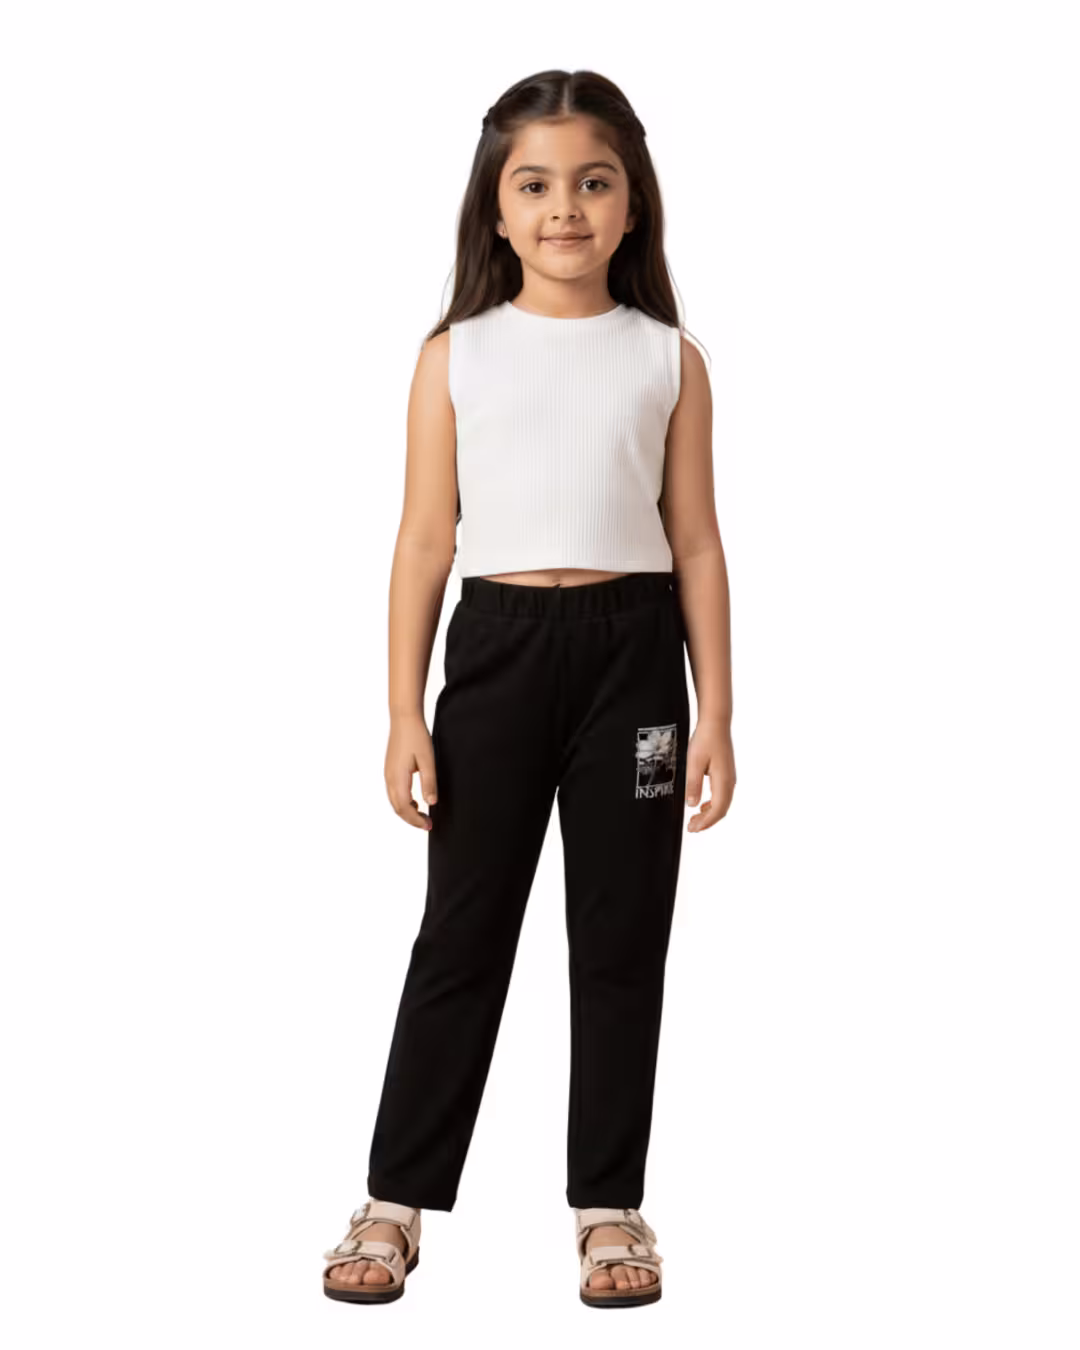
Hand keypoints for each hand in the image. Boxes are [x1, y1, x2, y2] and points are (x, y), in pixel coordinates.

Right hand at [385, 711, 437, 830]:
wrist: (404, 718)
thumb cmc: (416, 736)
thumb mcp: (428, 760)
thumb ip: (429, 782)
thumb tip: (432, 803)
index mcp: (398, 777)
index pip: (405, 807)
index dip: (416, 820)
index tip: (429, 825)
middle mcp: (389, 778)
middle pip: (397, 808)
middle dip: (411, 819)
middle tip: (427, 824)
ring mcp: (388, 774)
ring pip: (394, 801)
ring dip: (407, 811)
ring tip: (422, 814)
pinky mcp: (390, 769)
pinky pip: (394, 792)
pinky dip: (403, 801)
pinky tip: (414, 800)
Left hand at [684, 718, 734, 831]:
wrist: (716, 723)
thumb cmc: (705, 739)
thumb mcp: (694, 762)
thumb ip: (693, 784)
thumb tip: (692, 805)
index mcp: (723, 781)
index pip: (717, 810)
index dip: (705, 822)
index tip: (692, 828)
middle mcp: (730, 781)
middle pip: (721, 810)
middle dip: (707, 822)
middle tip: (691, 828)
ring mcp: (729, 778)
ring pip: (722, 804)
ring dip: (709, 814)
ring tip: (694, 820)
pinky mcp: (726, 774)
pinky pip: (722, 795)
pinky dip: (712, 805)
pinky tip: (701, 805)